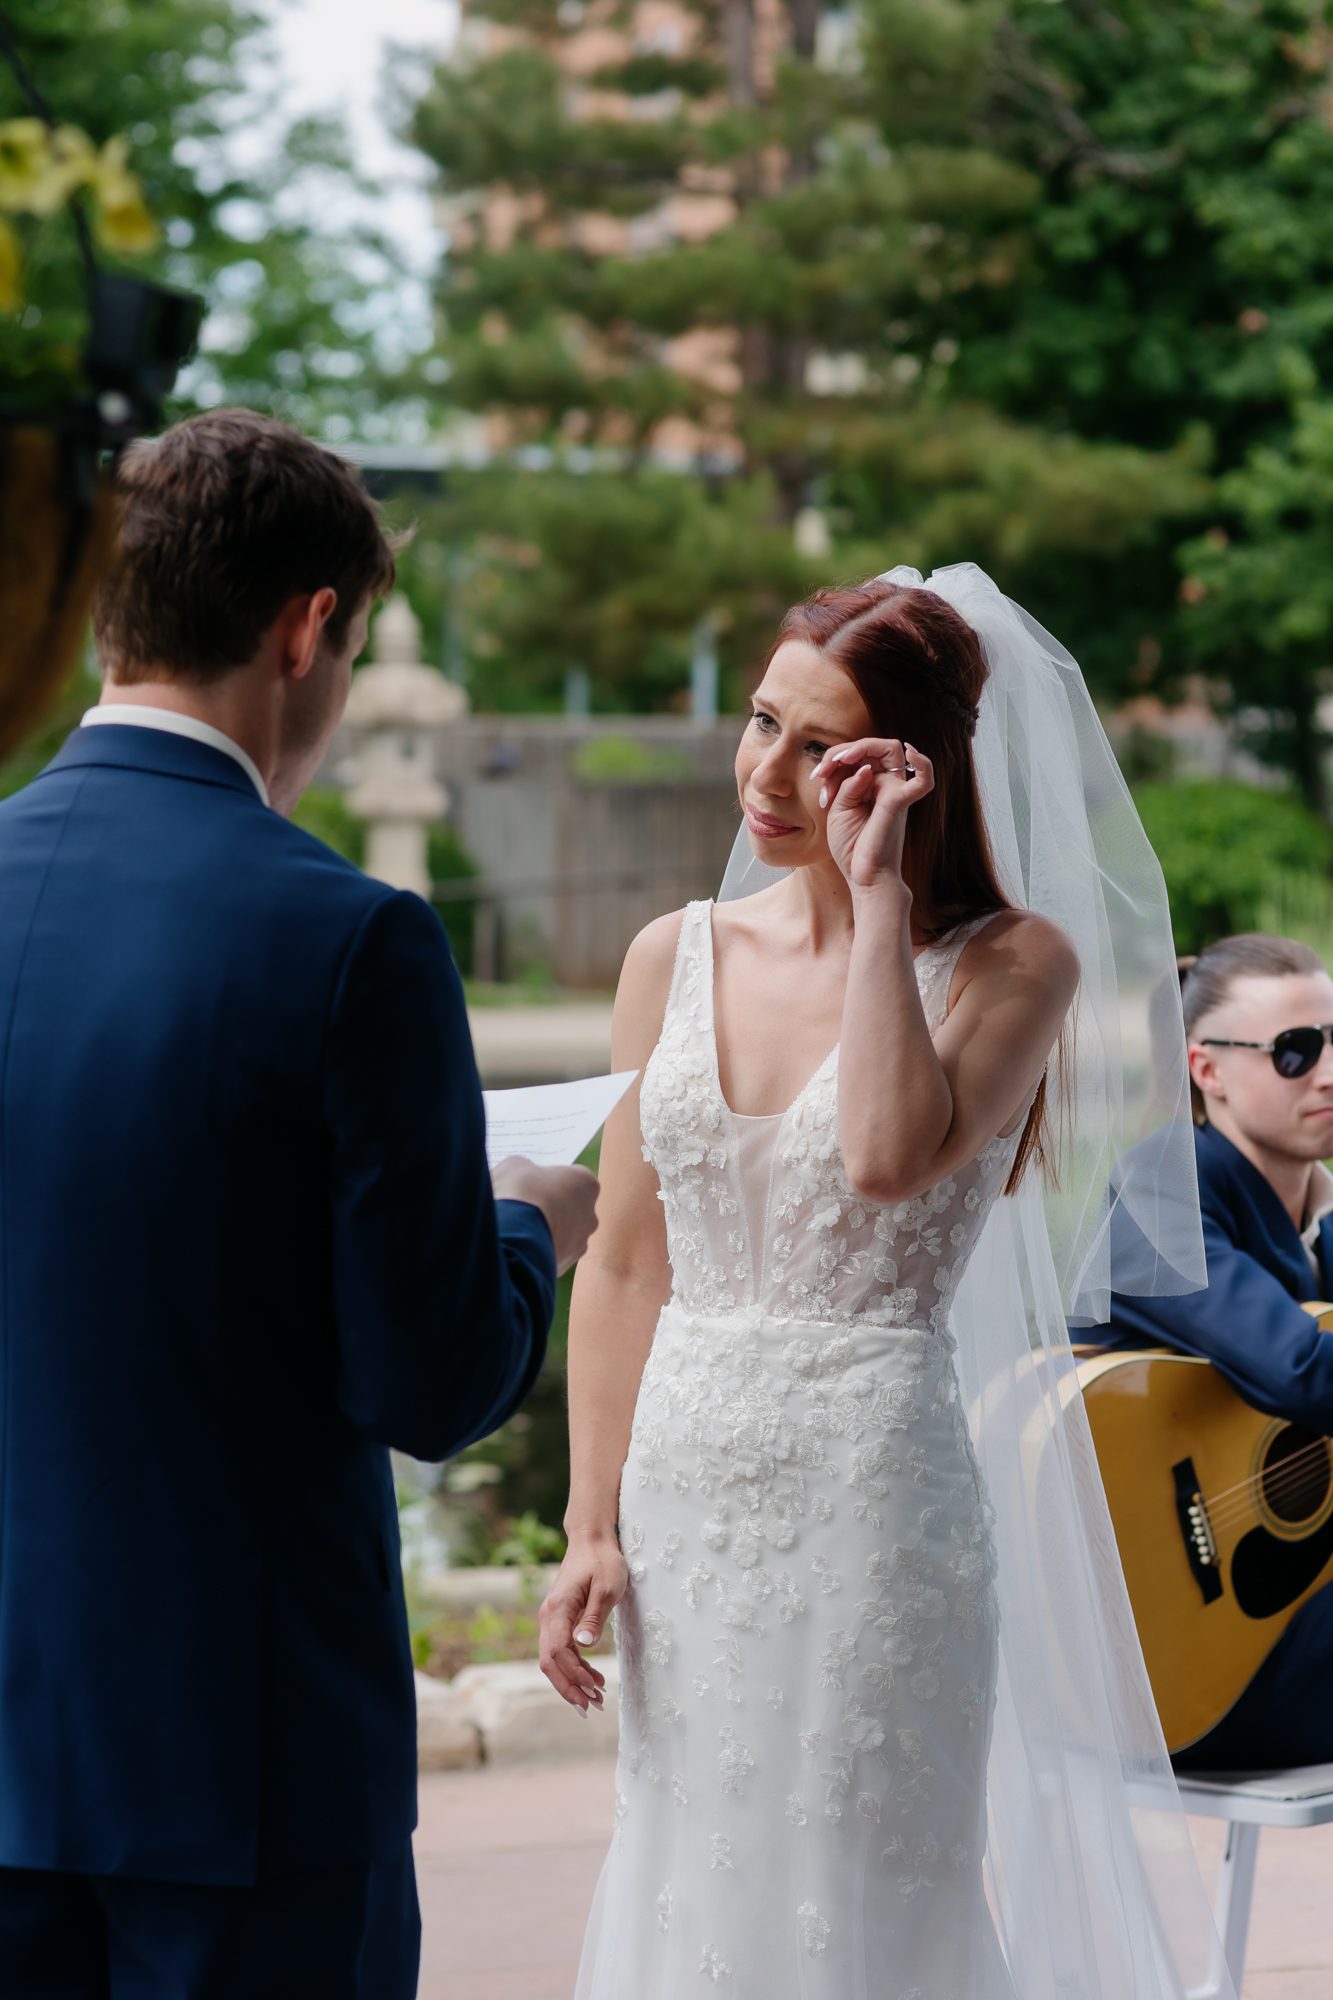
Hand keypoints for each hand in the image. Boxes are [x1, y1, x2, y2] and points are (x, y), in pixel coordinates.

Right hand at [490, 1158, 599, 1274]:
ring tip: (515, 1230)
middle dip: (548, 1208)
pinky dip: (536, 1252)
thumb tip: (519, 1177)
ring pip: (560, 1235)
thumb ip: (524, 1169)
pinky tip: (516, 1247)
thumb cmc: (520, 1191)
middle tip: (522, 1206)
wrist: (514, 1237)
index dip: (547, 1180)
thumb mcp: (515, 1166)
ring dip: (542, 1232)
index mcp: (587, 1184)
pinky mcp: (564, 1267)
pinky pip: (549, 1255)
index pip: (570, 1179)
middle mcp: (591, 1215)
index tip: (529, 1182)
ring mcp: (579, 1245)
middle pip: (568, 1208)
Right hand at [538, 1532, 627, 1713]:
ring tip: (596, 1699)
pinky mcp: (559, 1620)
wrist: (592, 1540)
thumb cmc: (603, 1561)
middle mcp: (548, 1616)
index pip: (558, 1651)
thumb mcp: (607, 1587)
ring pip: (552, 1660)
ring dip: (571, 1682)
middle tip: (591, 1708)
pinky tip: (592, 1678)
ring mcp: (551, 1619)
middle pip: (549, 1662)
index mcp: (558, 1608)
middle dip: (569, 1688)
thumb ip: (595, 1617)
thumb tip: (584, 1645)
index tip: (596, 1689)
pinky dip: (574, 1668)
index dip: (575, 1675)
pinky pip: (560, 1651)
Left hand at [814, 737, 933, 891]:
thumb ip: (847, 784)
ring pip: (889, 749)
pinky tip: (912, 751)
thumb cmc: (852, 847)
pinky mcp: (900, 801)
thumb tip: (863, 767)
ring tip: (840, 762)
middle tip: (823, 771)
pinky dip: (923, 763)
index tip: (818, 778)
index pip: (856, 756)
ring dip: (860, 748)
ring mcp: (895, 790)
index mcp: (868, 785)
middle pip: (870, 748)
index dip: (833, 759)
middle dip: (841, 752)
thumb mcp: (839, 810)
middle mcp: (885, 784)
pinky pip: (924, 779)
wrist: (863, 877)